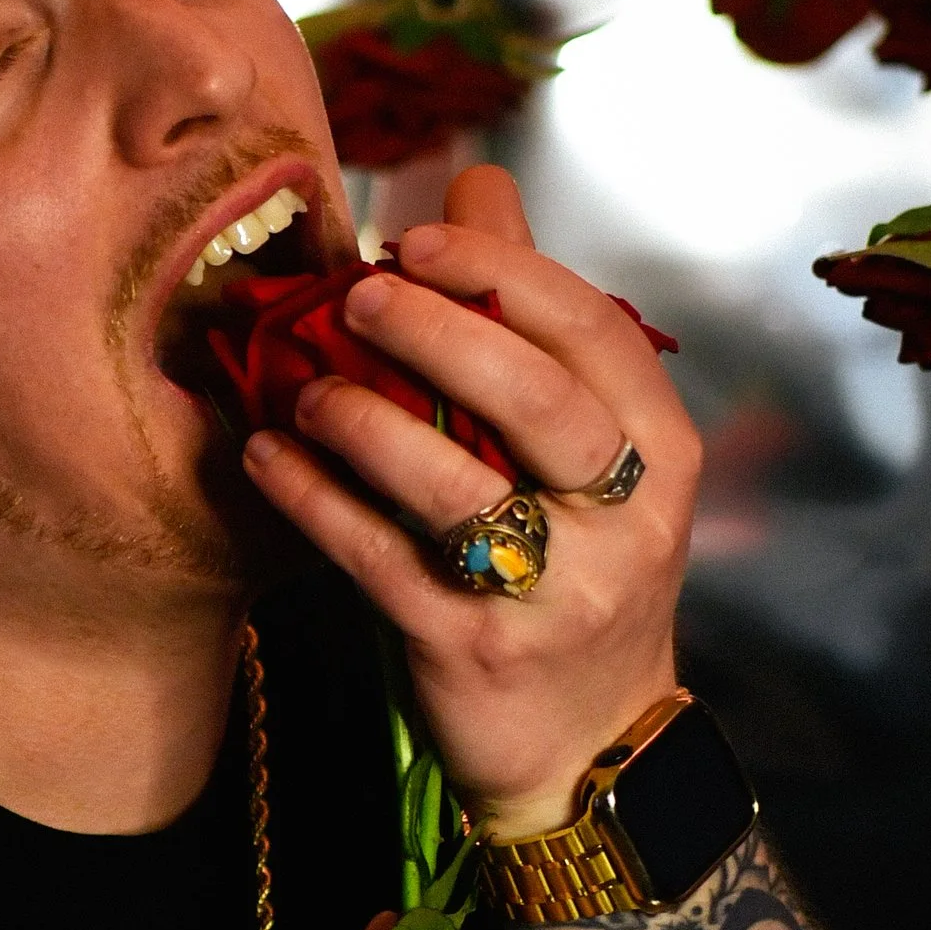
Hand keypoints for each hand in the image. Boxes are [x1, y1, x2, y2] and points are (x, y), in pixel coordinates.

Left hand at [240, 164, 698, 834]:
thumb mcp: (588, 454)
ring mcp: (555, 593)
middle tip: (359, 296)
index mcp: (663, 451)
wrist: (589, 747)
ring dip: (366, 421)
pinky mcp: (474, 650)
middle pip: (537, 398)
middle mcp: (626, 519)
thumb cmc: (577, 569)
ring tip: (304, 387)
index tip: (417, 238)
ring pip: (456, 485)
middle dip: (441, 332)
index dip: (502, 272)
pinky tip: (267, 459)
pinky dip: (315, 503)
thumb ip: (532, 318)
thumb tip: (478, 182)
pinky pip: (380, 561)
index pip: (593, 332)